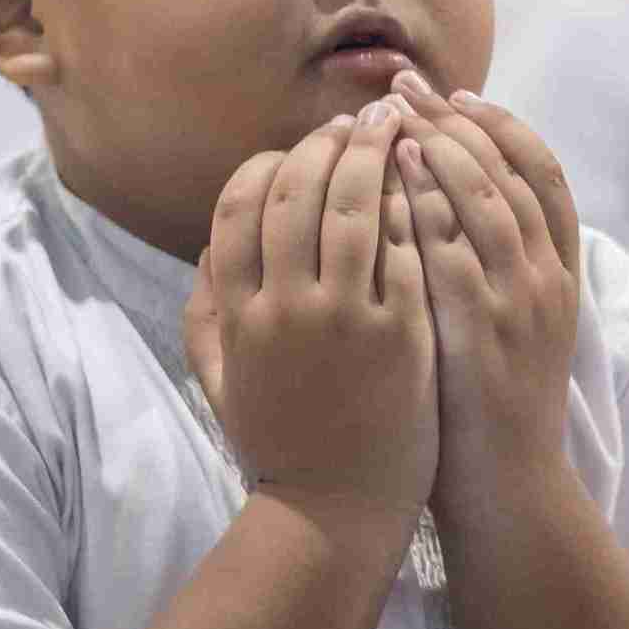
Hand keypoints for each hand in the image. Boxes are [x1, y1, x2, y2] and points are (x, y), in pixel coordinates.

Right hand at [183, 102, 436, 519]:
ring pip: (354, 207)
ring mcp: (344, 319)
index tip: (296, 149)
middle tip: (355, 118)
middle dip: (327, 141)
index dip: (268, 164)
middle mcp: (285, 308)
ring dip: (374, 154)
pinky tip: (424, 177)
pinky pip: (404, 248)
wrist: (335, 511)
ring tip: (395, 126)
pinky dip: (411, 203)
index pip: (239, 205)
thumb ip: (204, 312)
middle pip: (298, 190)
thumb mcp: (218, 380)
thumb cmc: (278, 443)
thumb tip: (209, 249)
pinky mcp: (400, 334)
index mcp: (238, 313)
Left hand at [384, 72, 581, 516]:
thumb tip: (441, 209)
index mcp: (561, 274)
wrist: (507, 495)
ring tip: (394, 115)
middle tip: (407, 85)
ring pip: (488, 197)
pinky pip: (454, 247)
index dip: (500, 124)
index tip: (455, 94)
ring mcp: (520, 304)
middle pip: (513, 170)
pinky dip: (425, 202)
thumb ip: (485, 271)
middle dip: (458, 119)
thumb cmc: (484, 416)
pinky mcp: (482, 331)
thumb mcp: (502, 331)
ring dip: (439, 146)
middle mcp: (548, 280)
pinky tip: (389, 174)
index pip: (544, 172)